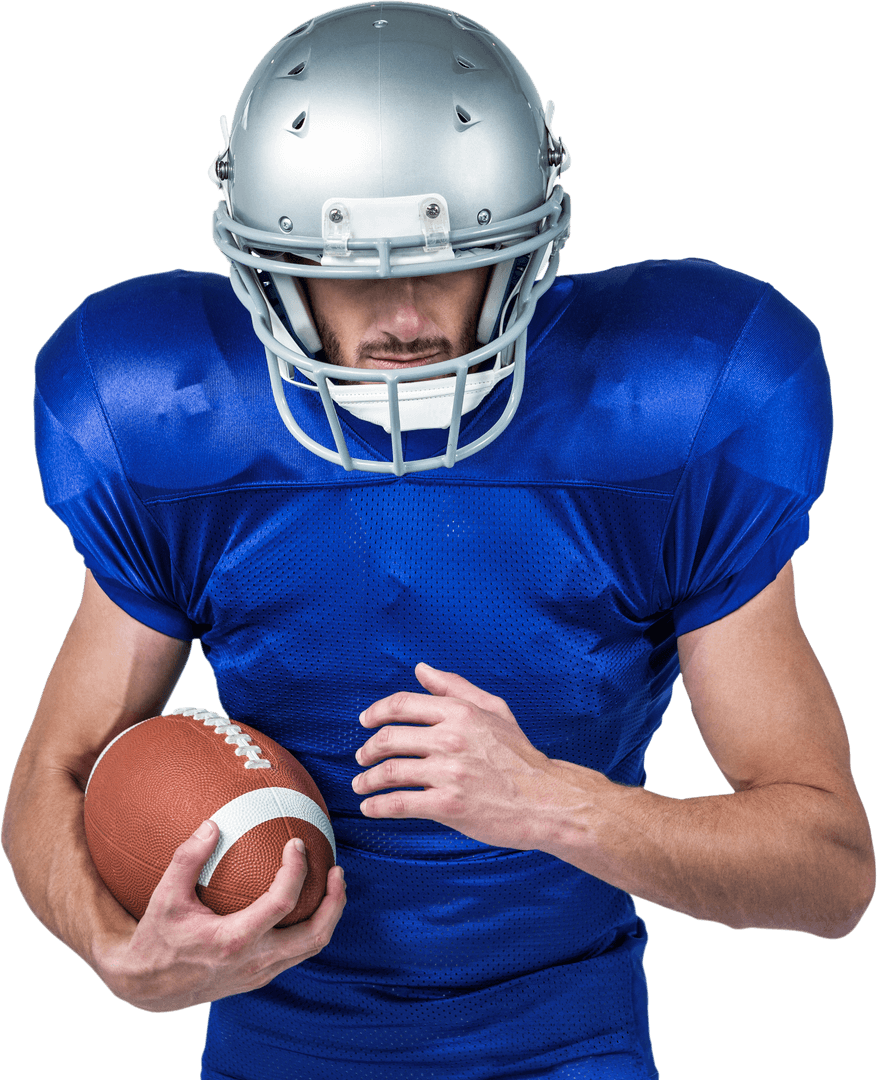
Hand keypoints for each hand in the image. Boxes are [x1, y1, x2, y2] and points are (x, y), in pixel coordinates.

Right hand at [95, 821, 346, 1011]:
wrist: (147, 988)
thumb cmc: (157, 938)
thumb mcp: (165, 896)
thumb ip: (188, 858)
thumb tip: (213, 824)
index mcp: (233, 940)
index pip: (282, 904)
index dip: (296, 871)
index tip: (297, 844)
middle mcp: (254, 961)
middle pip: (314, 935)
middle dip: (334, 902)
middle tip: (337, 870)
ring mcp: (260, 973)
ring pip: (311, 947)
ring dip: (329, 915)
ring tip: (332, 883)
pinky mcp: (259, 977)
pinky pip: (297, 952)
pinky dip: (310, 926)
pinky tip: (308, 902)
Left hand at [352, 663, 558, 849]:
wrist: (546, 799)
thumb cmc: (520, 756)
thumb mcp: (493, 710)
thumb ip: (455, 688)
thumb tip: (421, 669)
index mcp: (460, 712)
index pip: (402, 704)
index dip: (377, 712)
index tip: (365, 722)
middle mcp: (451, 738)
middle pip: (390, 738)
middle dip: (368, 749)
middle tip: (361, 758)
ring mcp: (449, 772)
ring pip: (390, 771)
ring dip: (368, 779)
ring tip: (361, 785)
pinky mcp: (448, 805)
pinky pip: (400, 803)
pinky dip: (378, 806)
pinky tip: (370, 808)